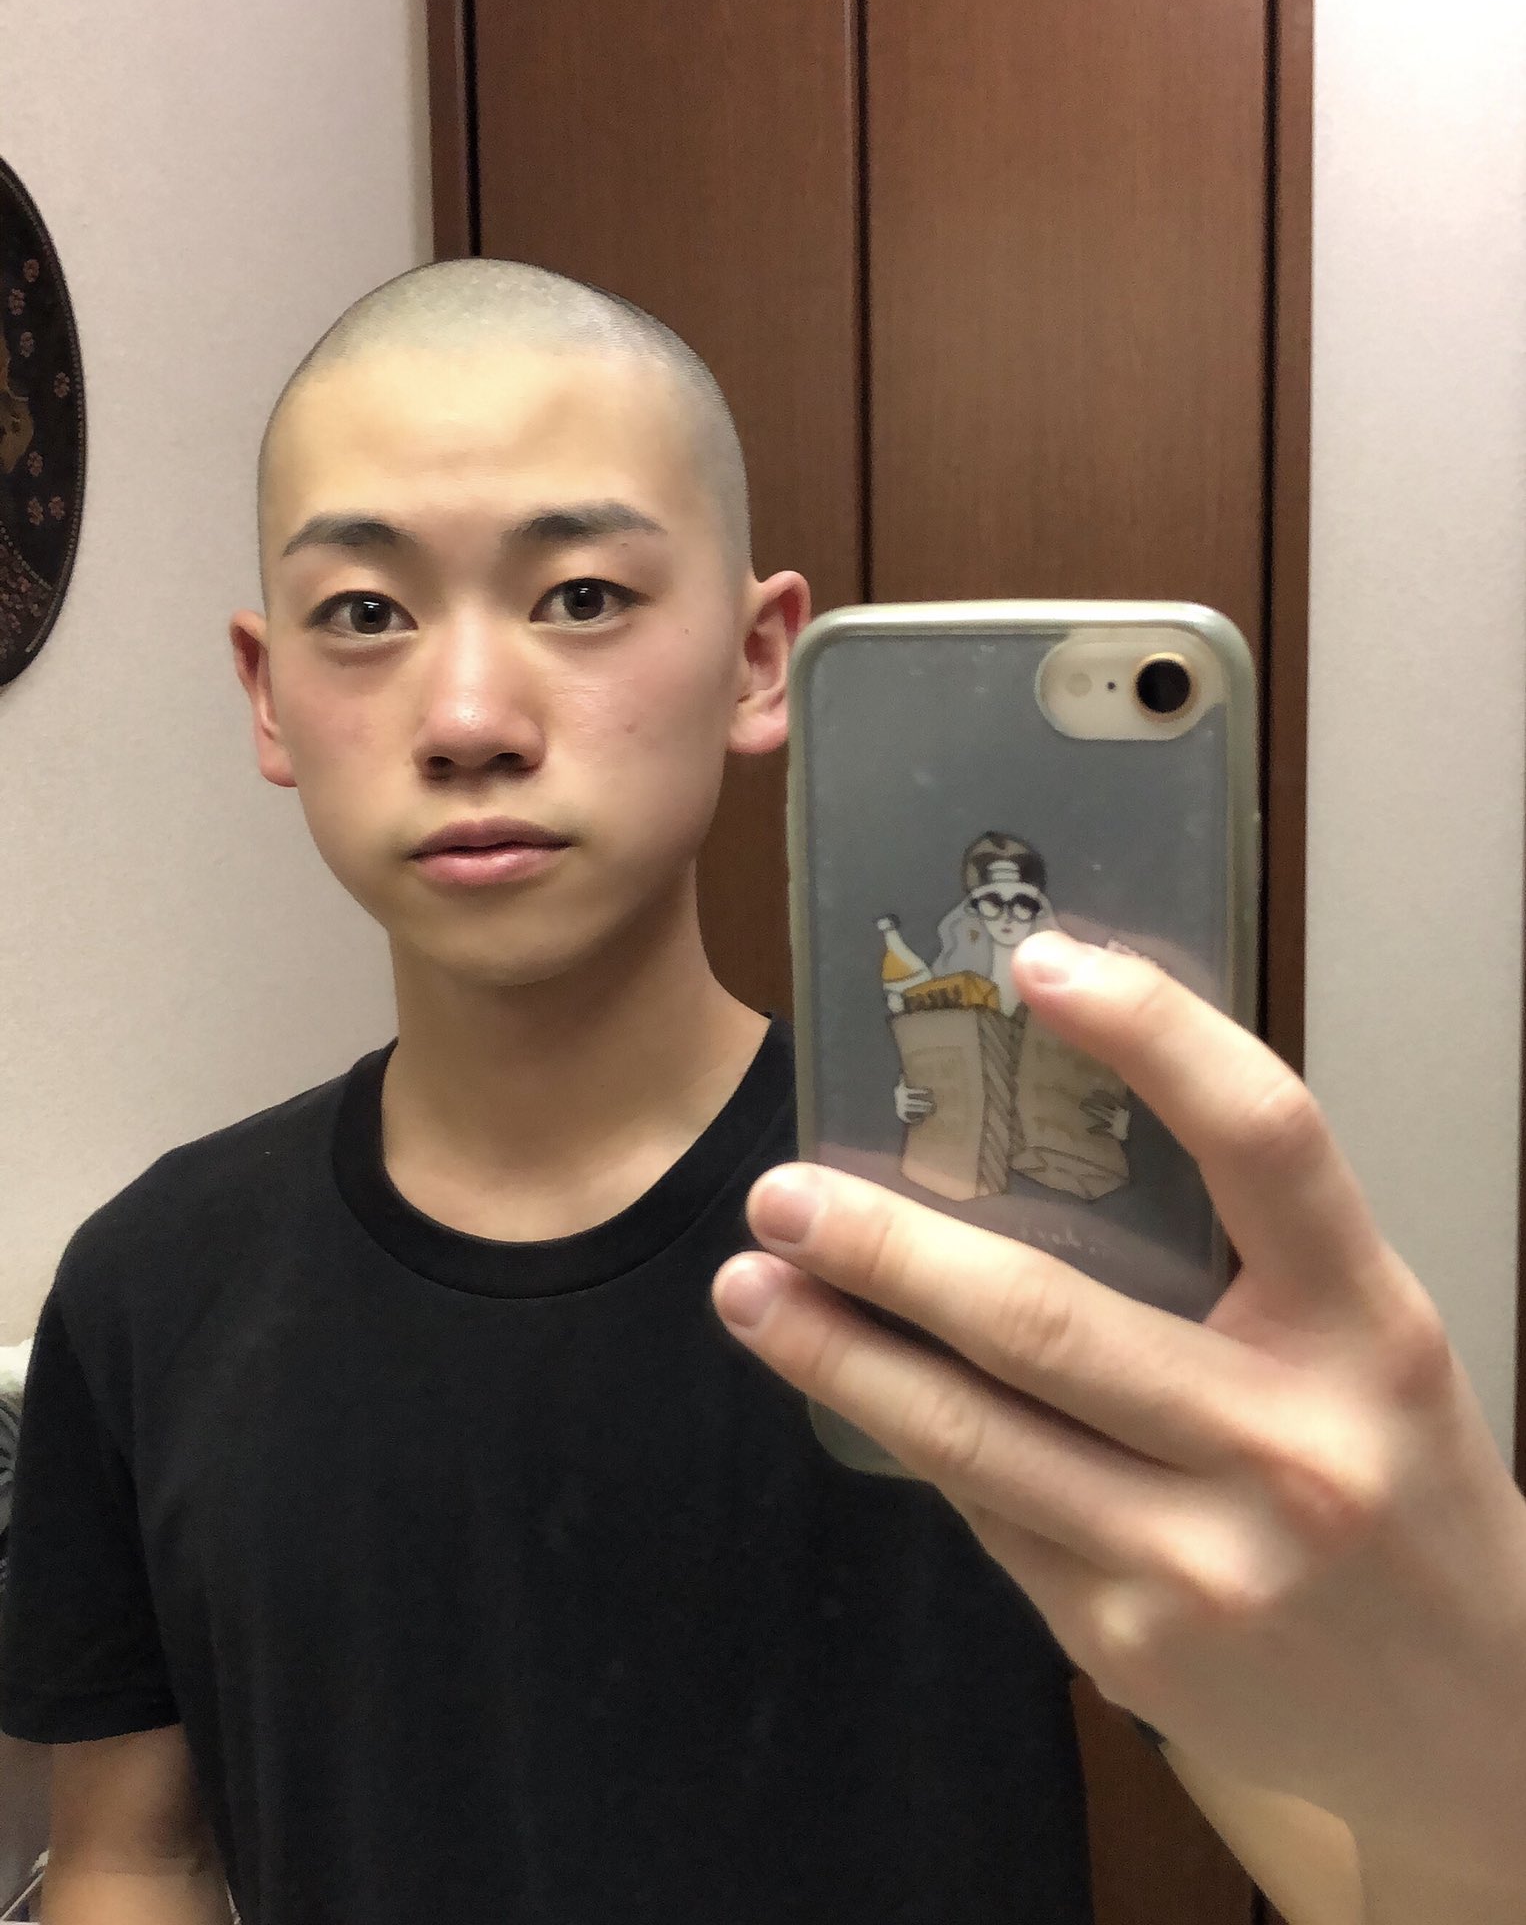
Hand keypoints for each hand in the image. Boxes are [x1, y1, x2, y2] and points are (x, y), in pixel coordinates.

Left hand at [713, 933, 1525, 1870]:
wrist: (1474, 1728)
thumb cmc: (1399, 1489)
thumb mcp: (1367, 1351)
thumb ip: (1243, 1262)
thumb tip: (1037, 1150)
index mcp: (1368, 1329)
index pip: (1266, 1143)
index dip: (1154, 1036)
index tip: (1041, 961)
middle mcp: (1288, 1444)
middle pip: (1049, 1317)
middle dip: (890, 1251)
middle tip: (783, 1191)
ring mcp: (1200, 1561)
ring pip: (975, 1434)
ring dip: (841, 1356)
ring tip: (751, 1289)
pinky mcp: (1129, 1646)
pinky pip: (991, 1514)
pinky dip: (921, 1443)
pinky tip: (859, 1392)